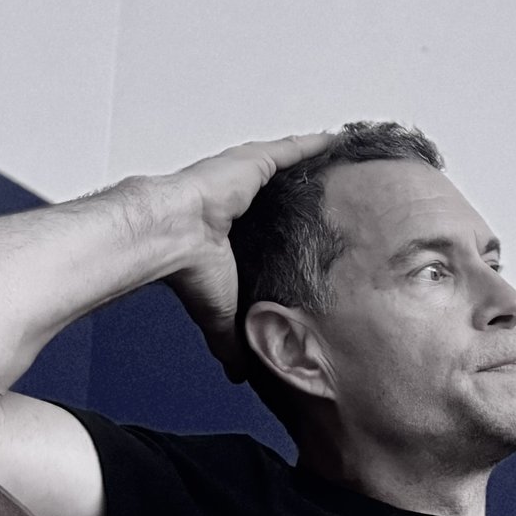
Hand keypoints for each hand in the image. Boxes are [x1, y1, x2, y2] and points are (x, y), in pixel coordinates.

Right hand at [119, 131, 340, 378]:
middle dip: (306, 190)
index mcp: (233, 228)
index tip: (313, 230)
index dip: (290, 223)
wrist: (169, 236)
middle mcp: (241, 198)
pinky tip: (339, 141)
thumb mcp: (220, 312)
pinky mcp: (255, 160)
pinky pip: (293, 149)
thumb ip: (229, 340)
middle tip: (341, 192)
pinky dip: (316, 145)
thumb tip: (237, 374)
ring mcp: (248, 176)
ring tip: (346, 162)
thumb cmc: (190, 269)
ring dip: (314, 164)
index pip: (269, 223)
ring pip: (289, 166)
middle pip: (282, 191)